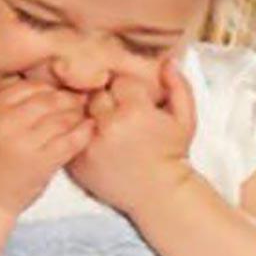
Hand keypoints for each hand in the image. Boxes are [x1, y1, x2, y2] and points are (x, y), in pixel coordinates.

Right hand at [0, 80, 94, 215]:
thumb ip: (9, 105)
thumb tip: (47, 89)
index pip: (30, 86)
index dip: (50, 88)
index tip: (59, 93)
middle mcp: (6, 122)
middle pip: (49, 99)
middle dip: (68, 99)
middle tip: (79, 101)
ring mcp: (24, 142)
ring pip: (62, 118)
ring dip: (77, 115)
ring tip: (83, 116)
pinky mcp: (41, 162)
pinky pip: (70, 140)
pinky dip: (84, 133)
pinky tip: (89, 129)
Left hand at [67, 59, 197, 214]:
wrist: (158, 194)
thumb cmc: (171, 153)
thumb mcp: (185, 119)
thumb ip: (178, 86)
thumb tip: (167, 61)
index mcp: (135, 111)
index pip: (118, 81)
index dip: (125, 89)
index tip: (132, 100)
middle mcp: (109, 126)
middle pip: (95, 94)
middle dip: (105, 99)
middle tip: (116, 111)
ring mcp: (89, 145)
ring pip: (79, 112)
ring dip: (88, 114)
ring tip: (103, 124)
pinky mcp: (77, 161)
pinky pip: (69, 135)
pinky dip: (77, 133)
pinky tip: (93, 137)